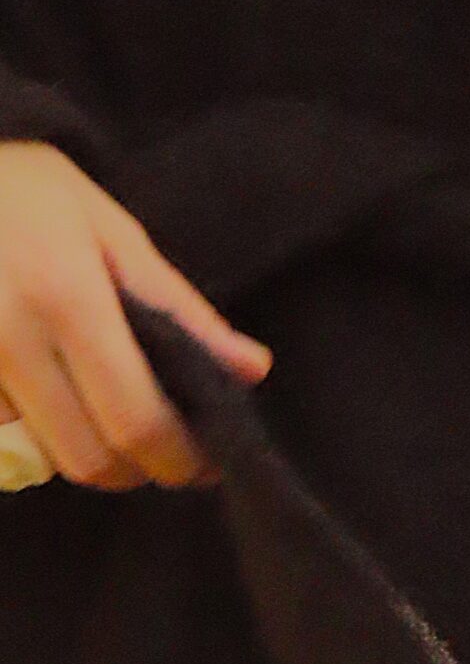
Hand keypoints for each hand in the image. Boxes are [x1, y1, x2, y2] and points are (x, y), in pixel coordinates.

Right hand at [0, 140, 272, 489]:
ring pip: (43, 457)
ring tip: (122, 419)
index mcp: (67, 297)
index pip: (132, 416)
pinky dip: (45, 436)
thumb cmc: (40, 195)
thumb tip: (251, 370)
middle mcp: (10, 341)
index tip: (208, 461)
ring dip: (92, 453)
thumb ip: (181, 310)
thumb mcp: (118, 234)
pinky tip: (65, 402)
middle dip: (139, 468)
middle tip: (174, 451)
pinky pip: (5, 436)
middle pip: (86, 457)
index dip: (177, 456)